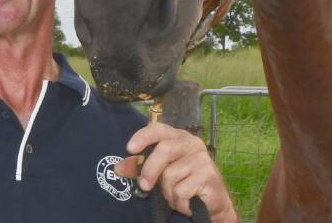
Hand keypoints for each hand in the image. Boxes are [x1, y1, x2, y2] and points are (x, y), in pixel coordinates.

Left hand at [115, 122, 237, 222]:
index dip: (143, 136)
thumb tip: (118, 167)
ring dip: (168, 192)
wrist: (213, 203)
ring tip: (176, 195)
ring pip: (171, 174)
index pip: (159, 129)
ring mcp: (201, 158)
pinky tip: (186, 202)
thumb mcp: (161, 174)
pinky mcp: (208, 175)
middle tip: (144, 186)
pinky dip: (179, 202)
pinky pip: (181, 190)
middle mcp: (191, 143)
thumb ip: (141, 168)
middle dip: (150, 170)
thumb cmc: (185, 184)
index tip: (130, 148)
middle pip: (164, 149)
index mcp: (179, 138)